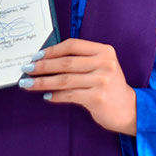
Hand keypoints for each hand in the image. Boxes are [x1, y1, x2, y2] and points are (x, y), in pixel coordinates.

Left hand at [19, 38, 136, 134]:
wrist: (129, 110)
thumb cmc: (110, 87)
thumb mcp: (101, 66)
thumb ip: (81, 60)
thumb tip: (47, 60)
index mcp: (104, 51)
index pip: (73, 45)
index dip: (52, 50)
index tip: (37, 56)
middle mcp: (105, 64)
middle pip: (66, 62)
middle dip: (43, 66)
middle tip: (26, 69)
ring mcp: (102, 81)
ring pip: (65, 79)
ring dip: (43, 82)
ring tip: (28, 83)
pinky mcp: (97, 97)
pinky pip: (70, 95)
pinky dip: (55, 95)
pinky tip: (45, 96)